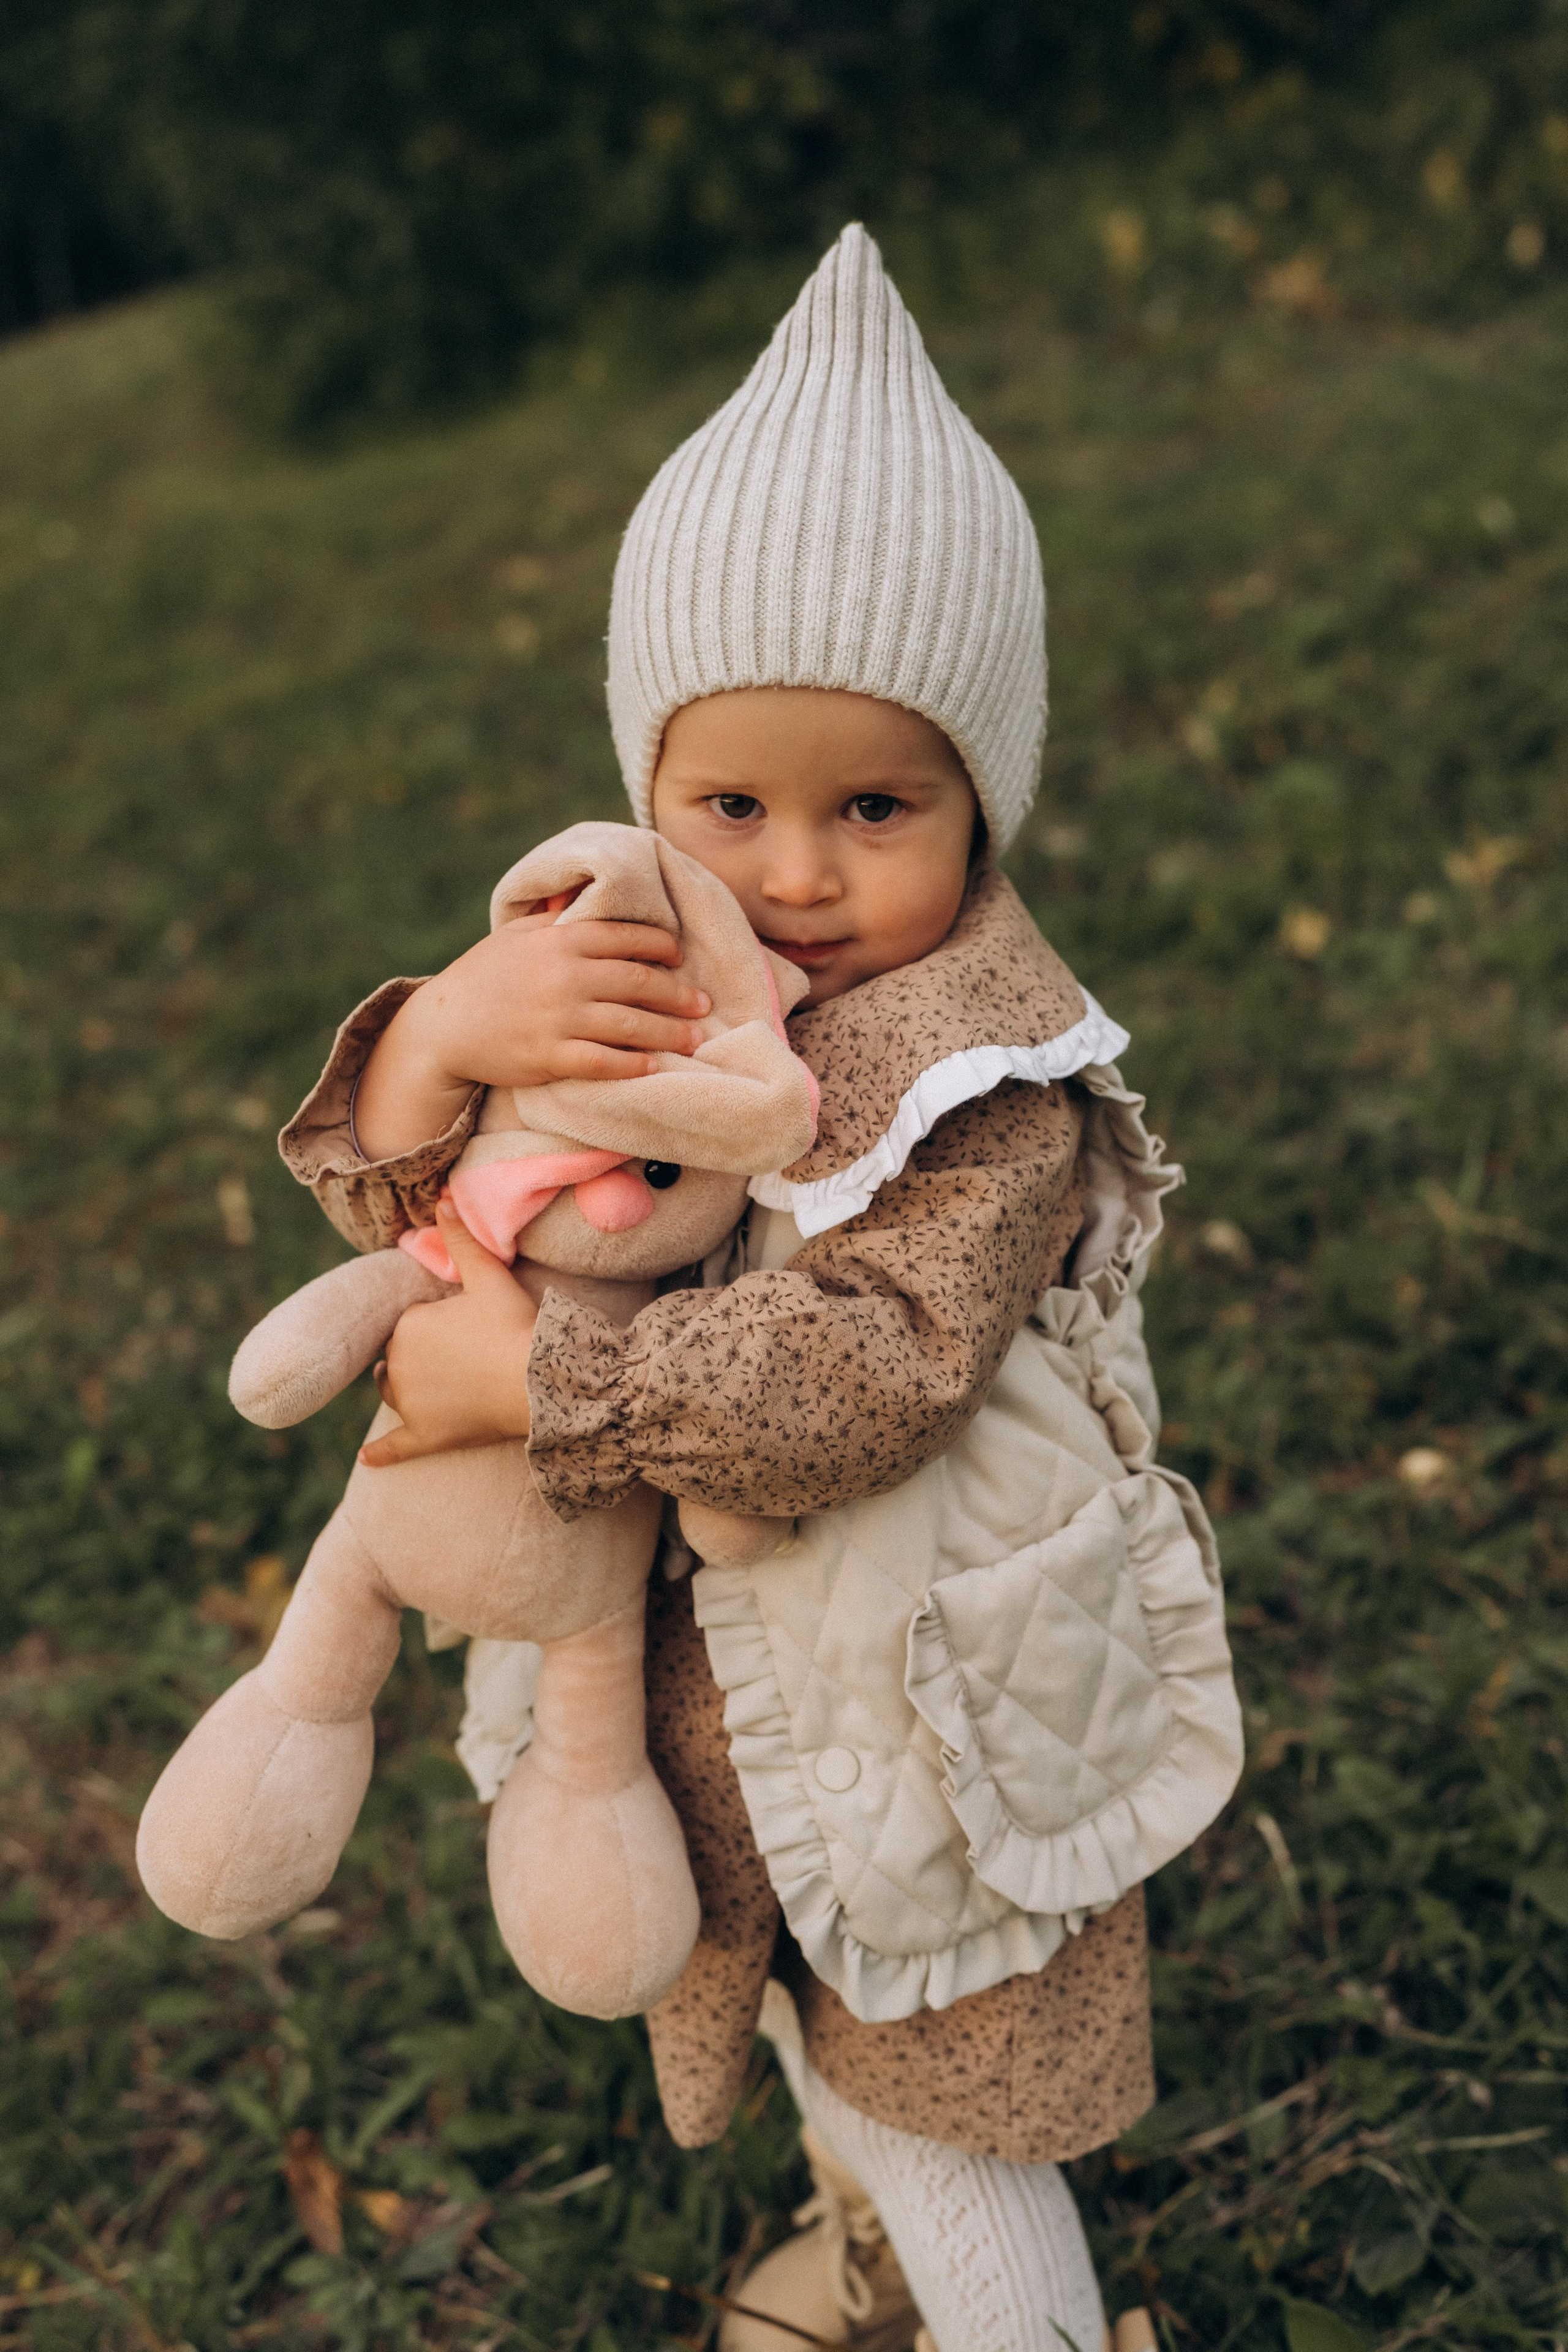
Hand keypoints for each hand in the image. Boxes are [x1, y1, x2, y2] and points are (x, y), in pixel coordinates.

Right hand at [353, 908, 711, 1160]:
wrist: (442, 1025)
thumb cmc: (485, 976)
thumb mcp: (518, 934)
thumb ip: (557, 917)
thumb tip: (588, 895)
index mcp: (561, 939)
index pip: (627, 936)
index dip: (662, 946)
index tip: (679, 956)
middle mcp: (565, 975)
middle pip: (639, 981)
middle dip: (678, 994)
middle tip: (703, 1003)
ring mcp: (558, 1017)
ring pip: (629, 1024)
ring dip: (668, 1032)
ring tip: (694, 1039)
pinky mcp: (549, 1056)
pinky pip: (602, 1061)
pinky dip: (632, 1064)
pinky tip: (653, 1066)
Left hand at [359, 1198, 537, 1466]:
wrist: (537, 1383)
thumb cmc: (513, 1327)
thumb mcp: (488, 1277)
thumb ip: (461, 1240)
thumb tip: (441, 1199)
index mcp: (407, 1328)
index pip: (410, 1324)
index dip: (436, 1325)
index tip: (466, 1326)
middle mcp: (398, 1367)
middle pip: (400, 1358)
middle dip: (421, 1354)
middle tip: (462, 1353)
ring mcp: (410, 1406)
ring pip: (394, 1392)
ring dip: (403, 1388)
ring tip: (428, 1385)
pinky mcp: (426, 1436)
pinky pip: (395, 1446)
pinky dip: (381, 1453)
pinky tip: (367, 1458)